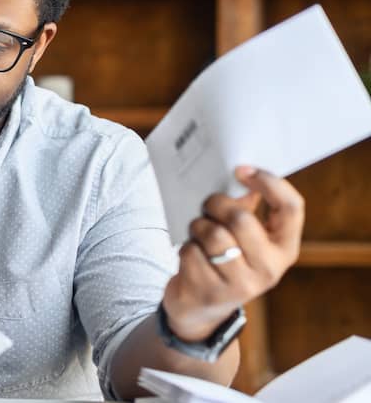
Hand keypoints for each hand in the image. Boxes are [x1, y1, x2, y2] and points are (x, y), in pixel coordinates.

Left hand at [162, 166, 303, 342]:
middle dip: (217, 204)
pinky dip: (186, 247)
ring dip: (198, 226)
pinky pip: (191, 252)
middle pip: (242, 218)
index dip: (269, 182)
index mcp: (284, 249)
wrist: (200, 309)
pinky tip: (192, 257)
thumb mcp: (246, 240)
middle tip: (208, 205)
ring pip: (213, 234)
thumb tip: (240, 174)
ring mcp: (241, 285)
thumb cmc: (224, 261)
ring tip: (198, 232)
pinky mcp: (210, 292)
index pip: (291, 208)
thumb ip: (248, 209)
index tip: (242, 169)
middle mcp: (269, 269)